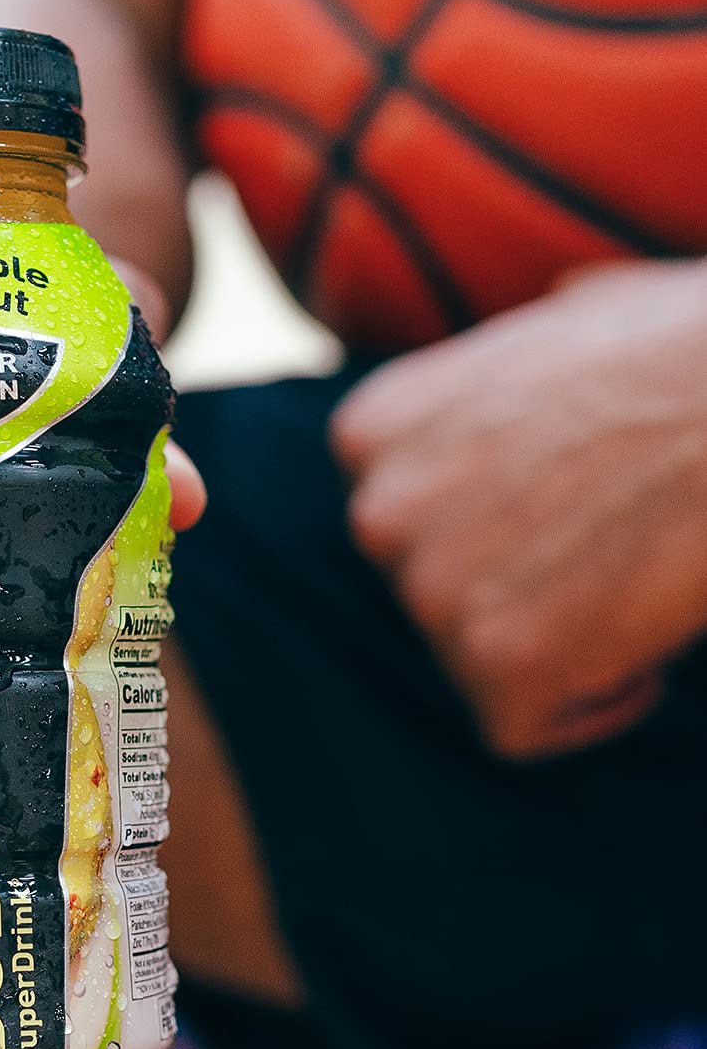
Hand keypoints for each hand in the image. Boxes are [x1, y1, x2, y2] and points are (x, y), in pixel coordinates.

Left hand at [331, 260, 706, 758]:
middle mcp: (378, 513)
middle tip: (611, 548)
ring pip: (476, 663)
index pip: (404, 526)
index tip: (567, 511)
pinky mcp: (498, 661)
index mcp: (374, 431)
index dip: (490, 531)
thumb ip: (511, 364)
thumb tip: (550, 323)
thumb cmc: (692, 347)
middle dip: (515, 589)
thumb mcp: (565, 319)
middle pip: (434, 598)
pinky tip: (643, 653)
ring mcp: (430, 592)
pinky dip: (589, 707)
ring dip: (557, 644)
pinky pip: (521, 728)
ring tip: (636, 580)